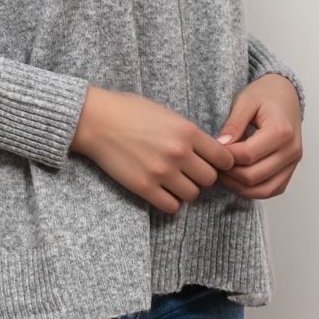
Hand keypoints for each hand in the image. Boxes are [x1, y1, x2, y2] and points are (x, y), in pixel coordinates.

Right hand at [70, 86, 235, 213]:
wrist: (95, 120)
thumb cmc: (129, 112)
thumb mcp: (166, 114)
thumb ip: (188, 133)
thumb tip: (208, 152)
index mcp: (187, 131)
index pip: (223, 158)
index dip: (221, 163)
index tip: (212, 163)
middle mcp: (178, 153)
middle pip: (210, 179)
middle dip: (202, 176)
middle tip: (189, 171)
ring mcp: (162, 172)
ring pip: (192, 195)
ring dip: (186, 189)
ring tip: (173, 180)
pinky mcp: (144, 187)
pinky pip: (172, 207)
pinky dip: (170, 202)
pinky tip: (162, 191)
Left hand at [214, 74, 302, 198]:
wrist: (284, 94)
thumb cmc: (265, 95)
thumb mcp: (245, 101)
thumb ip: (233, 123)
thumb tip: (221, 145)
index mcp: (281, 131)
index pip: (247, 155)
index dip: (225, 156)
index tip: (211, 150)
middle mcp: (291, 150)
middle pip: (254, 176)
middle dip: (229, 173)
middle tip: (212, 163)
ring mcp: (293, 163)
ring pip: (263, 189)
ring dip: (238, 185)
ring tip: (222, 172)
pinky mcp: (290, 170)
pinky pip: (271, 190)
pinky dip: (253, 190)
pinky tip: (236, 179)